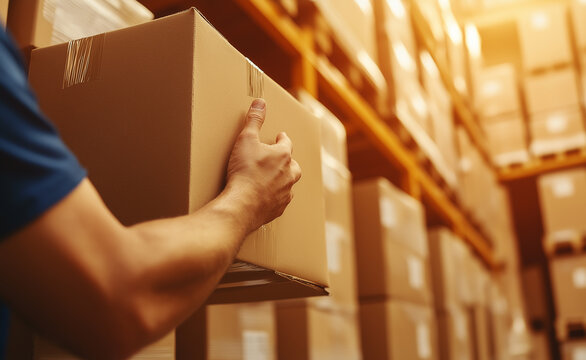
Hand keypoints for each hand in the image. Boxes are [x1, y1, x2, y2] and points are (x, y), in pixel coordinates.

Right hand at [226, 98, 301, 232]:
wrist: (242, 204)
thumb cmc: (244, 171)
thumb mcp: (246, 139)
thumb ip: (254, 120)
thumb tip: (260, 102)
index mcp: (283, 156)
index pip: (286, 143)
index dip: (282, 139)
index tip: (279, 137)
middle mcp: (289, 174)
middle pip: (294, 165)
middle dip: (288, 161)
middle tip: (281, 159)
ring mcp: (285, 193)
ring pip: (290, 184)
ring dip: (284, 179)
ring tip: (276, 178)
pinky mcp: (278, 208)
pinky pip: (281, 200)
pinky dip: (277, 197)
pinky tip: (269, 197)